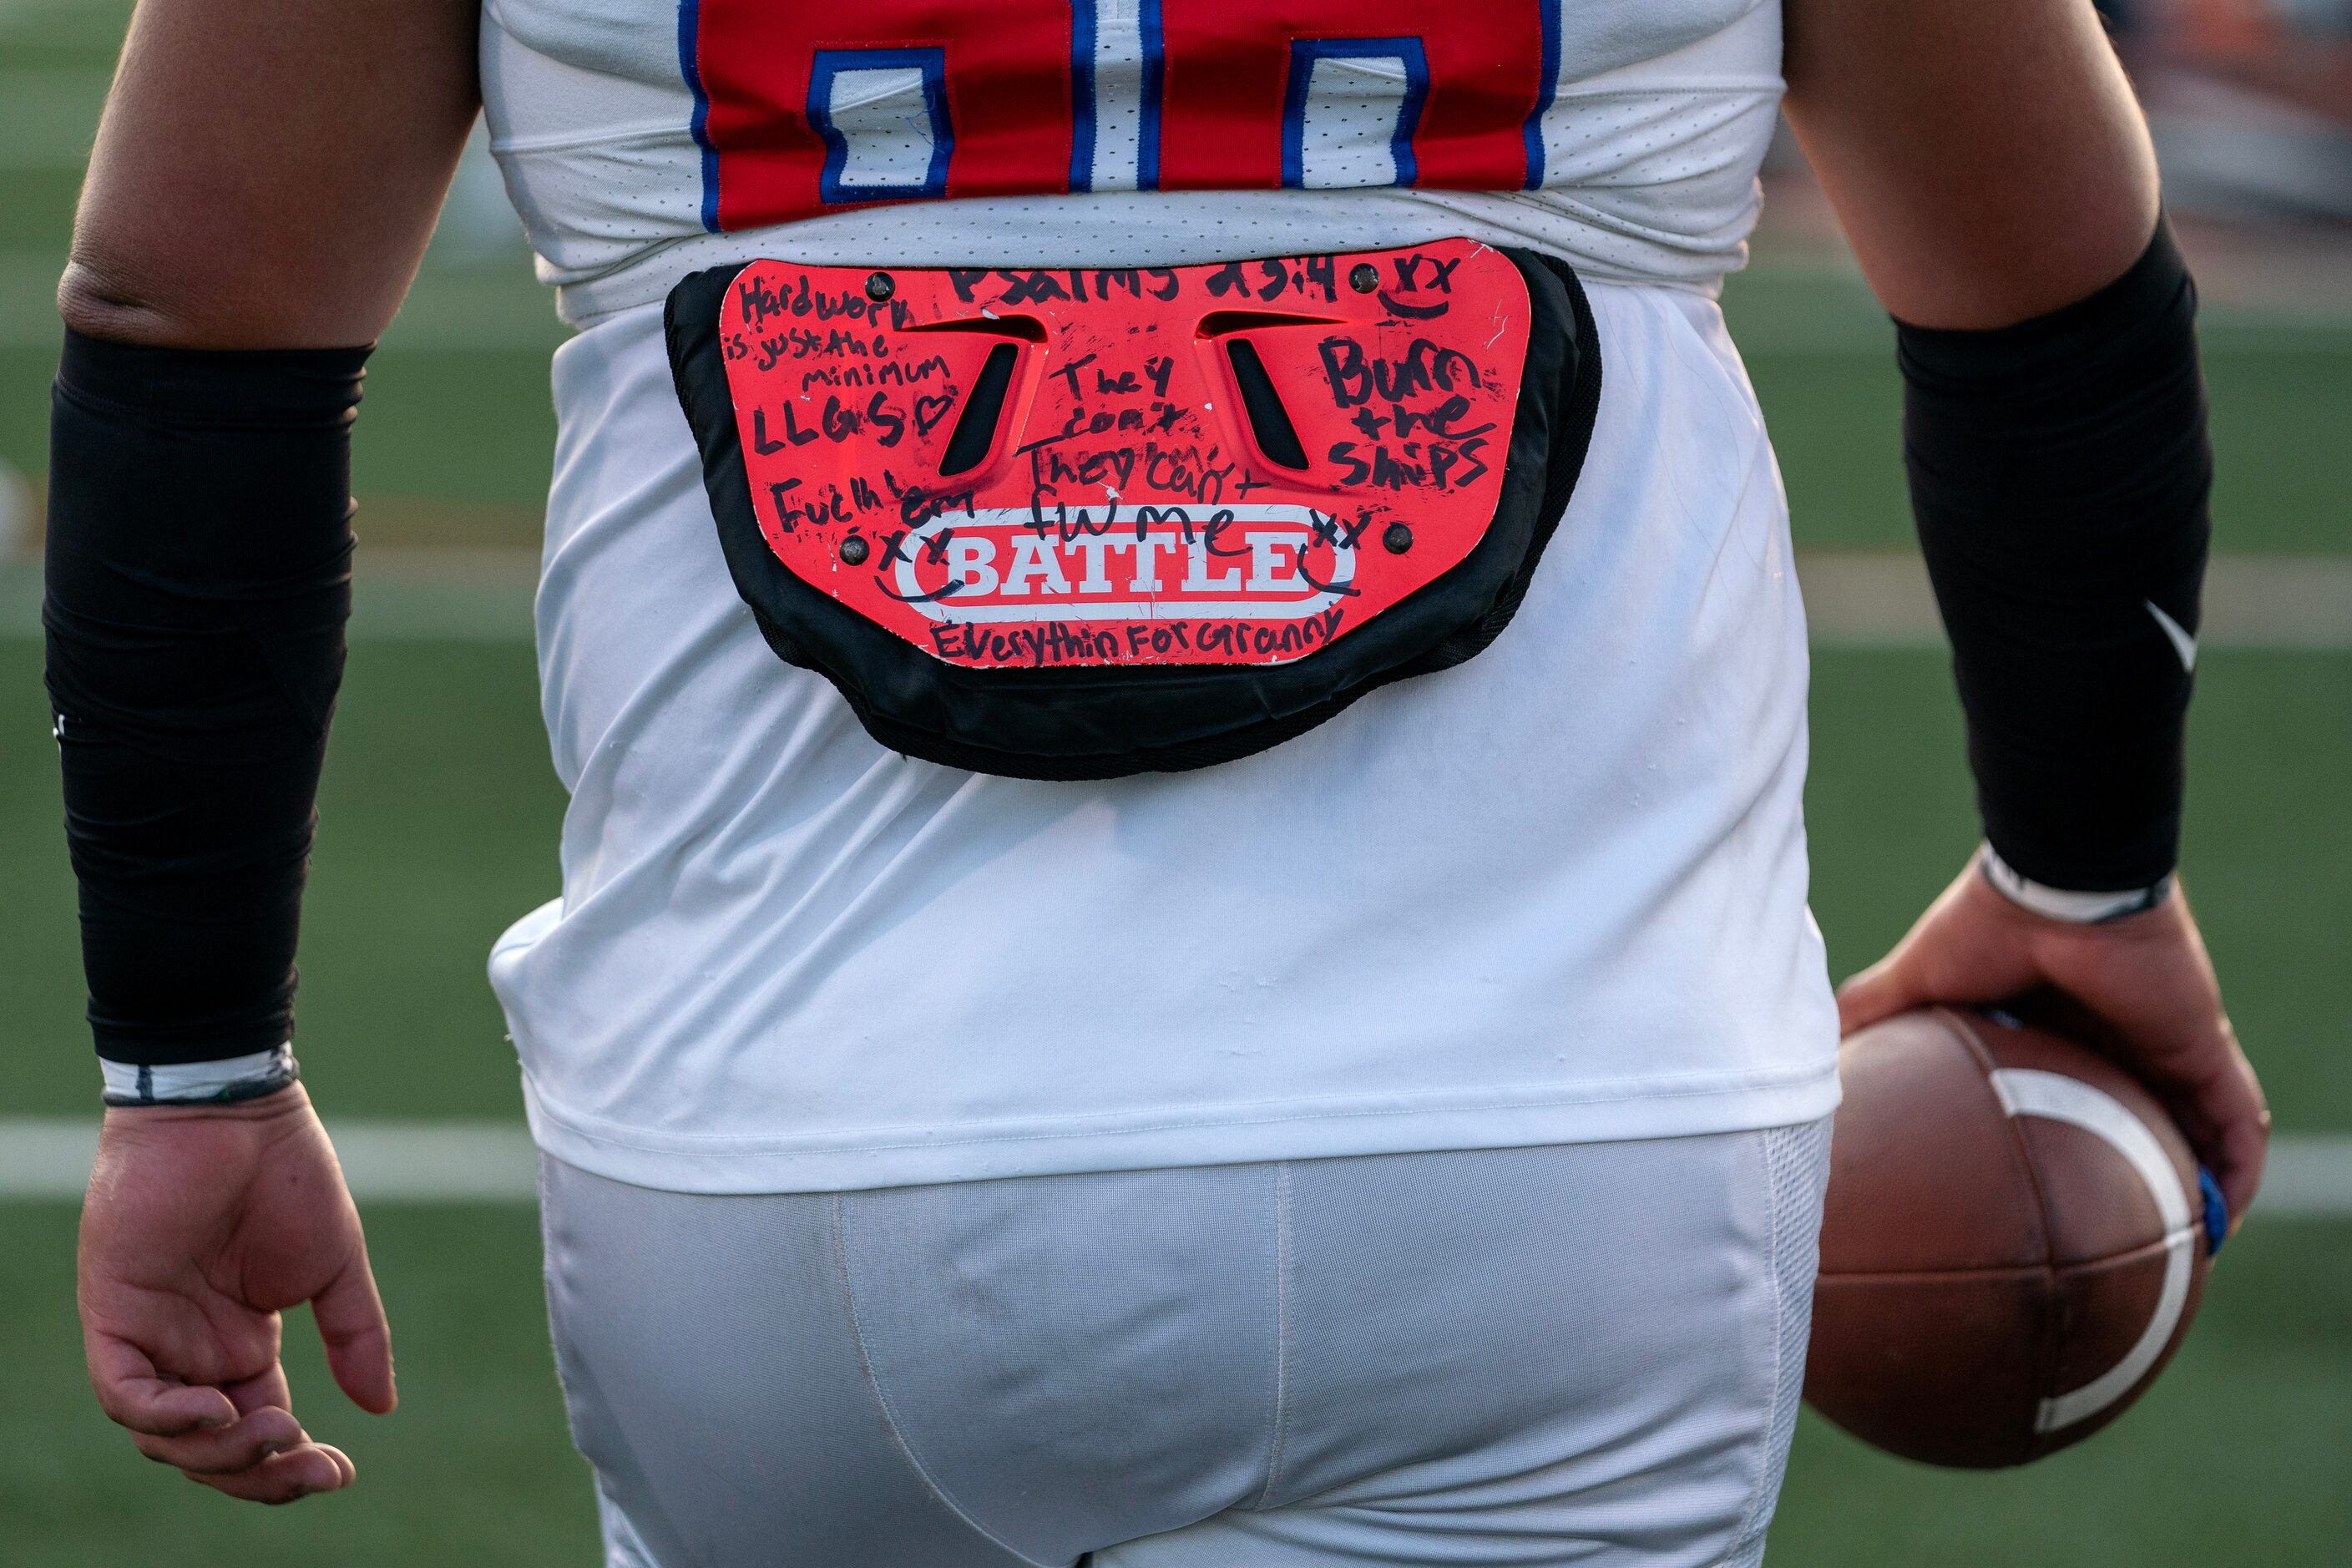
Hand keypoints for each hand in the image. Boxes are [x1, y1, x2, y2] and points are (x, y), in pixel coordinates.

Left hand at [77, 1083, 394, 1502]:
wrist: (234, 1111)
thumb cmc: (285, 1173)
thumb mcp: (335, 1265)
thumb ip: (355, 1334)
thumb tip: (382, 1406)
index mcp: (241, 1343)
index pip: (257, 1427)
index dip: (293, 1463)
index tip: (343, 1470)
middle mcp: (190, 1350)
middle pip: (209, 1450)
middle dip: (259, 1476)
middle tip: (312, 1468)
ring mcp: (149, 1335)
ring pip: (162, 1436)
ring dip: (218, 1453)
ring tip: (275, 1430)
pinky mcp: (114, 1313)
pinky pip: (124, 1393)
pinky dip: (164, 1417)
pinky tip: (216, 1411)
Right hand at [1837, 853, 2268, 1227]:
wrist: (2056, 885)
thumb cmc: (1986, 925)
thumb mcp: (1915, 981)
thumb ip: (1871, 1013)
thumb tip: (1809, 1058)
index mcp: (2054, 1025)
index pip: (2072, 1091)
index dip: (2070, 1140)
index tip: (2051, 1194)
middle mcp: (2115, 1038)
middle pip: (2138, 1116)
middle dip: (2139, 1173)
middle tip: (2123, 1237)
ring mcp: (2164, 1043)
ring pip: (2195, 1127)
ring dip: (2198, 1182)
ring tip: (2188, 1248)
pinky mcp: (2201, 1046)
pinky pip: (2234, 1119)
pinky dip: (2235, 1170)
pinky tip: (2220, 1220)